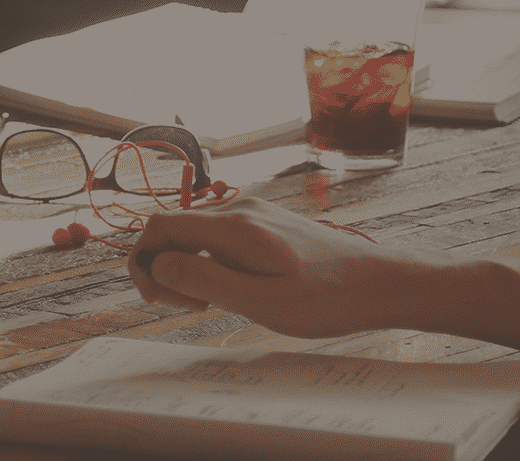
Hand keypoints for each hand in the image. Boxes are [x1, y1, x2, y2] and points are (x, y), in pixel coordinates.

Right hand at [130, 197, 405, 338]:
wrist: (377, 282)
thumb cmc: (325, 298)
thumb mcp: (261, 301)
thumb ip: (205, 280)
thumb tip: (156, 264)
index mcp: (233, 226)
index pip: (159, 226)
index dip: (143, 262)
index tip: (159, 300)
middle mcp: (238, 210)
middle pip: (172, 229)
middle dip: (165, 269)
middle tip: (192, 309)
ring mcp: (252, 215)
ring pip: (193, 235)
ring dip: (188, 268)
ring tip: (214, 304)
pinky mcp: (263, 225)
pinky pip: (216, 238)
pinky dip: (209, 264)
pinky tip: (232, 291)